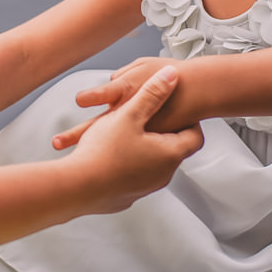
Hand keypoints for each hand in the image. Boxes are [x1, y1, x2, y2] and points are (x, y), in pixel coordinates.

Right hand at [63, 66, 201, 214]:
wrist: (76, 188)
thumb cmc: (104, 152)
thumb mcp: (128, 115)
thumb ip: (152, 93)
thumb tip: (171, 75)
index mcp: (170, 154)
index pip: (195, 135)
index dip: (188, 119)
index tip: (176, 108)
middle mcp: (163, 174)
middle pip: (174, 148)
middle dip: (163, 131)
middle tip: (150, 117)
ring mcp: (146, 188)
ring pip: (154, 162)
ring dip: (145, 147)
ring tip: (127, 133)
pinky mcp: (128, 196)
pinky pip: (135, 176)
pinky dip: (129, 163)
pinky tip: (112, 153)